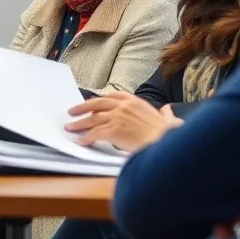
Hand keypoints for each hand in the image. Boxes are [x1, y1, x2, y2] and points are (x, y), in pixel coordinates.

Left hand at [64, 93, 179, 151]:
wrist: (166, 142)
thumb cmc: (169, 134)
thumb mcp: (169, 119)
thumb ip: (166, 114)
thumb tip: (168, 110)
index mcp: (135, 102)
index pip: (113, 97)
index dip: (101, 100)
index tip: (93, 102)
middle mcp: (123, 107)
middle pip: (97, 104)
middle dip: (83, 108)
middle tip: (72, 111)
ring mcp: (117, 117)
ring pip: (92, 119)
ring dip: (79, 124)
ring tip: (70, 127)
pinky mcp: (113, 130)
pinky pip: (94, 133)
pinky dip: (86, 137)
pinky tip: (80, 141)